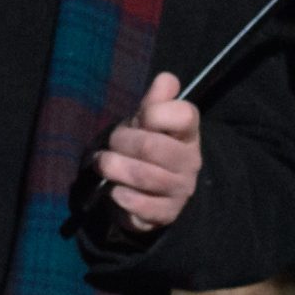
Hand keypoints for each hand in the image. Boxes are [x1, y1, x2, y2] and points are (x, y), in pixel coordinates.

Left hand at [94, 72, 202, 238]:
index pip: (185, 114)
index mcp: (188, 133)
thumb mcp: (148, 121)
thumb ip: (156, 100)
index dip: (154, 113)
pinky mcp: (166, 214)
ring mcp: (180, 190)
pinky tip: (114, 190)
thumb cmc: (146, 147)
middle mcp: (190, 161)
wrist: (150, 193)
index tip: (140, 118)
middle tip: (111, 143)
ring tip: (104, 163)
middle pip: (152, 146)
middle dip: (122, 141)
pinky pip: (140, 205)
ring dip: (115, 168)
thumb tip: (166, 79)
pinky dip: (120, 195)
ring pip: (143, 176)